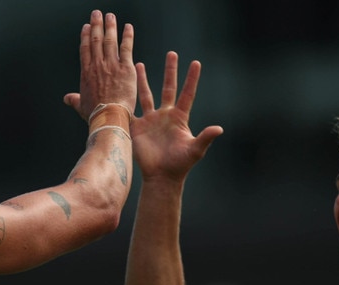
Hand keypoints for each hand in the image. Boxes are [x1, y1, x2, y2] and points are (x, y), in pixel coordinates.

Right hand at [63, 10, 136, 120]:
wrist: (108, 116)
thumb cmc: (95, 114)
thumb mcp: (81, 106)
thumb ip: (74, 99)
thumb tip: (66, 99)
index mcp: (86, 73)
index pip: (85, 50)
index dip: (85, 36)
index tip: (86, 27)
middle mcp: (98, 66)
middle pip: (96, 40)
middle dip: (96, 25)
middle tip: (97, 14)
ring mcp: (112, 65)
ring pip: (110, 41)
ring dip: (110, 26)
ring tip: (110, 16)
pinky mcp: (126, 68)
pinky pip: (126, 48)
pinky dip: (127, 36)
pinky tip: (128, 27)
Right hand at [131, 51, 222, 182]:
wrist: (161, 177)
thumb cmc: (180, 164)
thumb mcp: (195, 150)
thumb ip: (205, 138)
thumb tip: (219, 129)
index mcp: (179, 118)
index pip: (187, 94)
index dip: (191, 79)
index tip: (196, 62)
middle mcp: (165, 115)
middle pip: (167, 88)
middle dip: (170, 71)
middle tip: (172, 53)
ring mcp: (150, 120)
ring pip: (146, 95)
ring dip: (142, 80)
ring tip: (137, 63)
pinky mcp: (137, 128)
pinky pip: (129, 111)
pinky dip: (124, 101)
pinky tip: (118, 88)